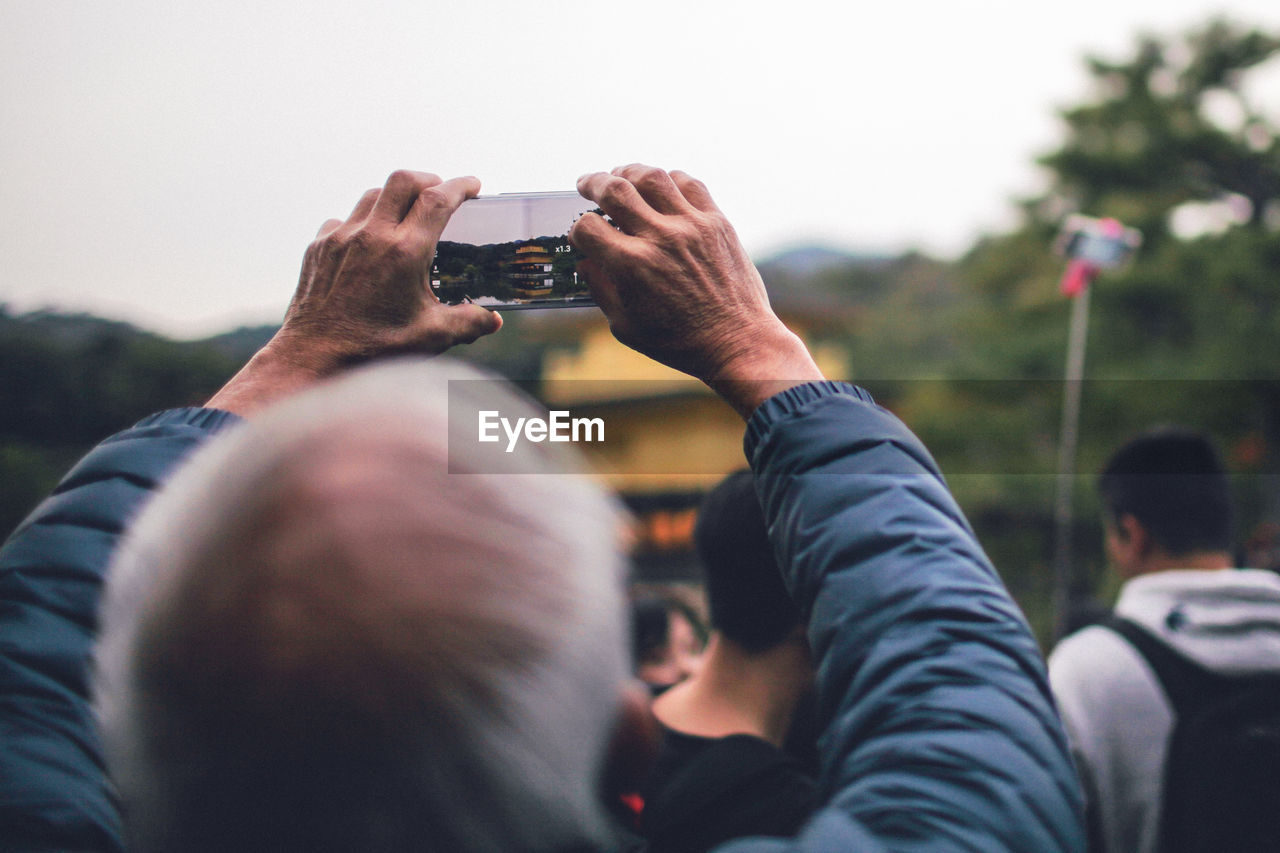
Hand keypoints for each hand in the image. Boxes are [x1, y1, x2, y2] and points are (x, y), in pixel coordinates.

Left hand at [207, 171, 501, 414]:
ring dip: (395, 199)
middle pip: (403, 181)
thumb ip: (467, 323)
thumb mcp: (431, 337)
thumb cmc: (374, 349)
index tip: (473, 185)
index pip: (438, 200)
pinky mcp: (319, 248)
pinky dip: (363, 223)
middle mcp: (371, 236)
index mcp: (404, 253)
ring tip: (407, 216)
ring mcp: (341, 238)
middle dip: (428, 180)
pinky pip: (344, 220)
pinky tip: (370, 243)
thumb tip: (492, 320)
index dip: (460, 186)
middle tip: (441, 191)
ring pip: (372, 196)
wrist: (313, 359)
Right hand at [570, 165, 820, 417]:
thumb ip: (601, 289)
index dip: (578, 230)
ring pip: (652, 176)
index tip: (583, 236)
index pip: (588, 228)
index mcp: (631, 266)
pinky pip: (690, 183)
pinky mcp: (717, 222)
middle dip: (593, 183)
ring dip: (629, 172)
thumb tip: (586, 261)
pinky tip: (661, 187)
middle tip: (586, 183)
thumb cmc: (679, 342)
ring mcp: (691, 226)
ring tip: (621, 176)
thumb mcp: (625, 326)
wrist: (736, 341)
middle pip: (614, 190)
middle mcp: (659, 238)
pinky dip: (670, 180)